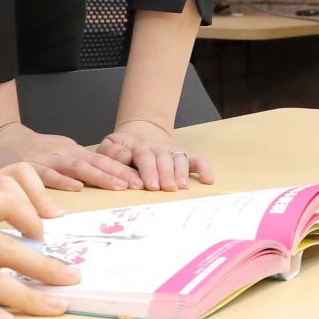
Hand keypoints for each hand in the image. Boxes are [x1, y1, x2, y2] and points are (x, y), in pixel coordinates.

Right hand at [0, 121, 141, 191]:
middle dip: (119, 173)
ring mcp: (48, 159)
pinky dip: (62, 181)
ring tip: (119, 186)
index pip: (102, 160)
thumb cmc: (33, 151)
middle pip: (96, 162)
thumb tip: (106, 179)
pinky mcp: (29, 167)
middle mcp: (64, 153)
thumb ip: (79, 166)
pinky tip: (76, 188)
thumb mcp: (60, 155)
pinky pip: (47, 175)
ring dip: (100, 177)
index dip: (123, 169)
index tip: (142, 180)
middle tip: (139, 184)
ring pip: (78, 167)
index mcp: (73, 151)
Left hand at [95, 118, 213, 190]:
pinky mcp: (182, 155)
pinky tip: (208, 180)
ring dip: (180, 173)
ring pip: (178, 160)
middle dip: (163, 174)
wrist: (141, 130)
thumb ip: (111, 153)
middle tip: (164, 188)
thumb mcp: (110, 145)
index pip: (142, 157)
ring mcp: (171, 151)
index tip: (144, 185)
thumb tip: (124, 158)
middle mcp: (157, 149)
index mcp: (137, 147)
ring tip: (180, 187)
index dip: (144, 171)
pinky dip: (204, 168)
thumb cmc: (122, 147)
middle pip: (162, 160)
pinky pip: (196, 160)